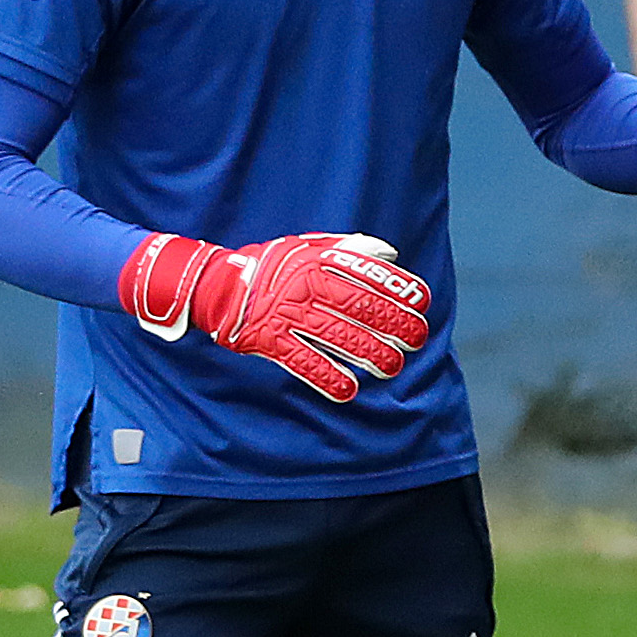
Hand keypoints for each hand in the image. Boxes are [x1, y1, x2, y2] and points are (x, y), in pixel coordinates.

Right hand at [117, 230, 427, 404]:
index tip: (422, 302)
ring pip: (336, 336)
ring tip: (392, 366)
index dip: (397, 288)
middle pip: (358, 306)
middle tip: (416, 339)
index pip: (365, 273)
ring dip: (369, 353)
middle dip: (393, 323)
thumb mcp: (306, 246)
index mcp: (317, 260)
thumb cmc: (270, 266)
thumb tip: (390, 253)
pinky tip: (350, 390)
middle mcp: (305, 285)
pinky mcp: (269, 340)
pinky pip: (302, 360)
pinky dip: (326, 376)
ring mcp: (287, 314)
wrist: (214, 283)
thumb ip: (348, 250)